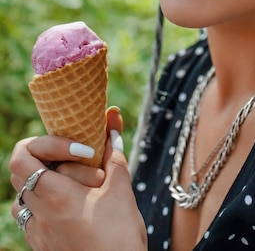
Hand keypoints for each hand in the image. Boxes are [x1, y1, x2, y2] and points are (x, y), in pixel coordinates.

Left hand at [9, 108, 147, 250]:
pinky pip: (31, 217)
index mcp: (56, 198)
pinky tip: (74, 207)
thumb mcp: (122, 192)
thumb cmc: (120, 240)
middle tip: (80, 164)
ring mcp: (37, 233)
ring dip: (45, 183)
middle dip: (50, 159)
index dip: (48, 142)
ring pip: (24, 195)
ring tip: (77, 186)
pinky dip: (47, 204)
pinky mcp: (41, 247)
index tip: (83, 150)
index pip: (23, 155)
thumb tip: (112, 125)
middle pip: (23, 171)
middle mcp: (39, 215)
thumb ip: (114, 156)